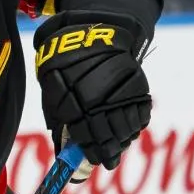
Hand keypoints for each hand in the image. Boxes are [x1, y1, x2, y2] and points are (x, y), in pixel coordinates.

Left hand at [33, 11, 152, 174]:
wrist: (91, 32)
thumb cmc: (64, 66)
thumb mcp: (53, 92)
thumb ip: (60, 123)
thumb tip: (63, 156)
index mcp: (75, 100)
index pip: (87, 137)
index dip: (92, 153)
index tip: (97, 161)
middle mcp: (100, 97)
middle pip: (110, 135)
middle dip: (110, 151)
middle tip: (110, 160)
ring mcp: (121, 91)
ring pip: (127, 127)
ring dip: (124, 140)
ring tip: (119, 145)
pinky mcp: (138, 85)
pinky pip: (141, 114)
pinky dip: (136, 124)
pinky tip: (130, 127)